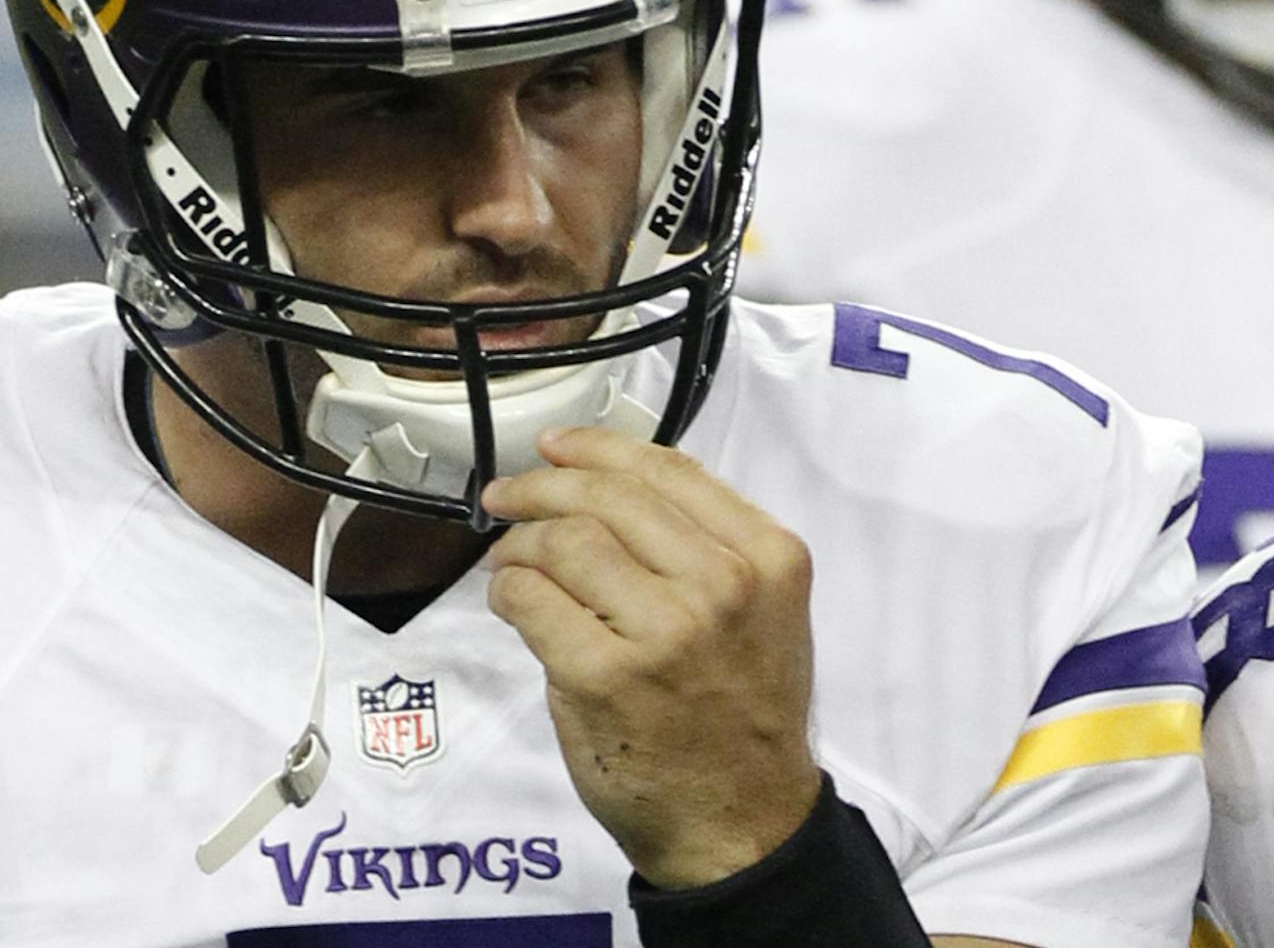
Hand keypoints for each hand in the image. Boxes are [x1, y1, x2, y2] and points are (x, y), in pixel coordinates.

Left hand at [482, 426, 821, 888]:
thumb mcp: (763, 613)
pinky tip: (510, 601)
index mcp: (767, 558)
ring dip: (519, 543)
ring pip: (564, 541)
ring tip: (507, 560)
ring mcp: (663, 631)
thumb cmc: (742, 713)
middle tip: (505, 497)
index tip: (554, 447)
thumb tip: (603, 484)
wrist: (742, 825)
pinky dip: (506, 590)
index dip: (597, 448)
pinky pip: (531, 599)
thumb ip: (705, 545)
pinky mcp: (602, 676)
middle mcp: (723, 585)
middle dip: (541, 486)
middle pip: (606, 497)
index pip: (667, 471)